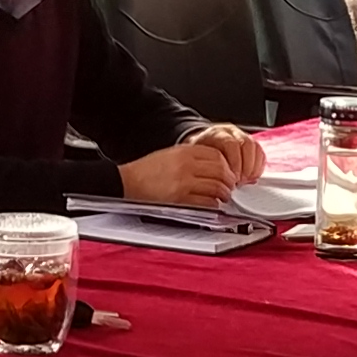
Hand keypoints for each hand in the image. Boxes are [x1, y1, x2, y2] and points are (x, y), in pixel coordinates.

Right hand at [119, 138, 246, 206]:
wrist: (126, 182)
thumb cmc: (146, 171)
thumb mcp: (170, 155)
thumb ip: (191, 158)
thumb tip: (214, 168)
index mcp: (184, 151)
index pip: (216, 155)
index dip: (227, 165)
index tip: (228, 172)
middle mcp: (186, 165)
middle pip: (220, 170)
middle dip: (229, 180)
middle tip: (230, 186)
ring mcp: (183, 182)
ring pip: (216, 187)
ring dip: (224, 194)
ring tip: (223, 197)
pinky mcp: (179, 199)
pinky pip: (206, 202)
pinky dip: (213, 204)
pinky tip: (212, 205)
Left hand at [199, 124, 263, 183]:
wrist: (200, 146)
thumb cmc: (198, 155)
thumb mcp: (197, 160)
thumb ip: (208, 169)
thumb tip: (218, 184)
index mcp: (217, 134)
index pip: (231, 144)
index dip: (235, 162)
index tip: (233, 178)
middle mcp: (231, 132)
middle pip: (247, 144)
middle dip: (246, 166)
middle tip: (241, 181)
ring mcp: (242, 136)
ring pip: (256, 147)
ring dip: (254, 167)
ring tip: (246, 180)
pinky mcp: (250, 143)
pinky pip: (260, 152)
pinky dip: (258, 166)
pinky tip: (252, 176)